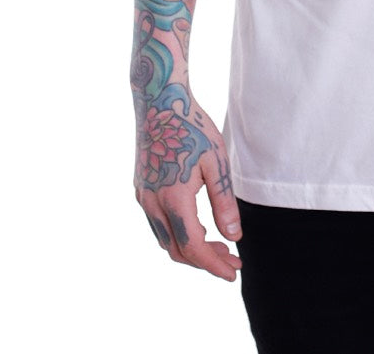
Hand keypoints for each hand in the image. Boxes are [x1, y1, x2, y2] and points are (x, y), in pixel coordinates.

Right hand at [134, 89, 242, 280]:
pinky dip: (178, 234)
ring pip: (165, 240)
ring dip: (190, 249)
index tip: (234, 272)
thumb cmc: (192, 126)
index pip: (193, 247)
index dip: (214, 265)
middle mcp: (152, 203)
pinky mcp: (140, 190)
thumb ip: (224, 201)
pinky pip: (158, 225)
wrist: (158, 102)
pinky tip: (197, 226)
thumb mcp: (217, 162)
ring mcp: (143, 197)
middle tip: (232, 259)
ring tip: (218, 245)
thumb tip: (233, 237)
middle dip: (205, 260)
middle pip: (177, 250)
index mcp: (173, 197)